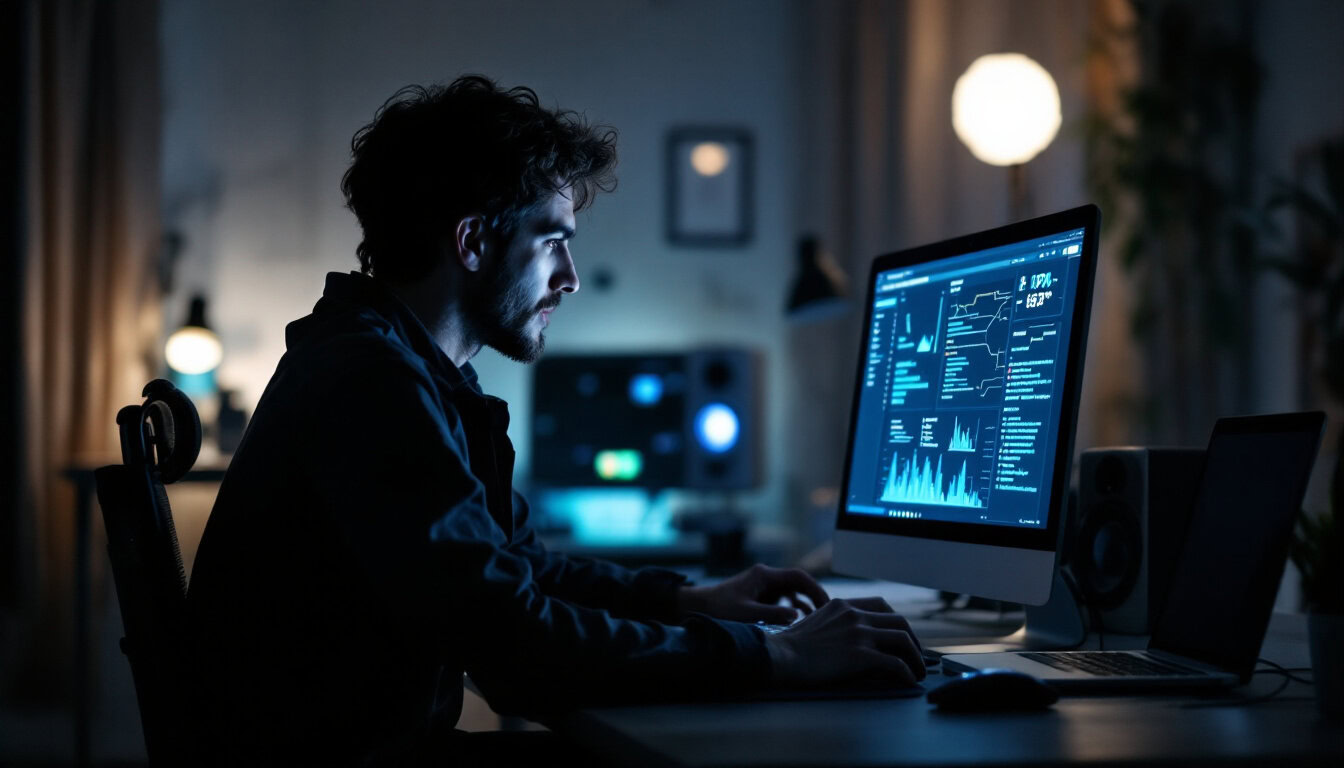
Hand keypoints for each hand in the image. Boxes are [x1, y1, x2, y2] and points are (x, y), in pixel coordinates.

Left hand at [676, 564, 828, 624]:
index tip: (826, 604)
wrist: (698, 607)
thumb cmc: (719, 609)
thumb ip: (772, 615)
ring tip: (816, 621)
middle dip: (814, 597)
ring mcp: (764, 587)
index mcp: (764, 575)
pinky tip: (798, 623)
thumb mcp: (746, 614)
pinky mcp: (761, 596)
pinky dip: (792, 610)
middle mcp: (766, 577)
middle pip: (799, 583)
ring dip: (804, 605)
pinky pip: (783, 601)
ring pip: (792, 593)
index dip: (815, 589)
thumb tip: (798, 616)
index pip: (799, 577)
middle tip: (827, 614)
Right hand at [763, 597, 924, 686]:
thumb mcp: (814, 623)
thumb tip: (850, 641)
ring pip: (903, 640)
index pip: (882, 606)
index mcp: (843, 606)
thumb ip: (835, 624)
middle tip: (915, 656)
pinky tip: (908, 681)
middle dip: (913, 640)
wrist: (778, 656)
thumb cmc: (789, 647)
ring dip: (916, 658)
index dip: (896, 622)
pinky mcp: (860, 656)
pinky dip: (906, 673)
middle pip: (899, 622)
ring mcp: (859, 634)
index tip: (901, 636)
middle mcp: (854, 615)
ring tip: (917, 671)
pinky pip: (895, 664)